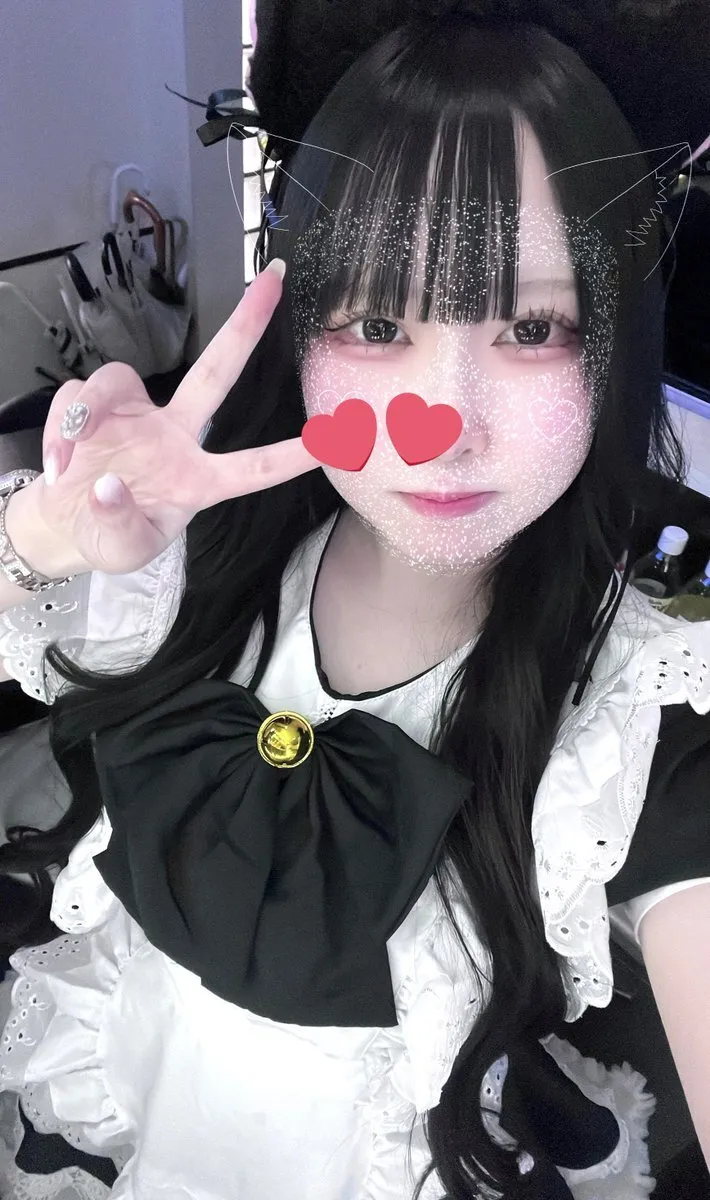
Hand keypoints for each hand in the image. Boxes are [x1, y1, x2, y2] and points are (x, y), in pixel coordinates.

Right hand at [32, 260, 317, 575]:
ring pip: (115, 381)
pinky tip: (59, 460)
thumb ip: (118, 523)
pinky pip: (75, 396)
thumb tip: (108, 485)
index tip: (335, 437)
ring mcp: (138, 416)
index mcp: (198, 480)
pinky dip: (60, 427)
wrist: (64, 524)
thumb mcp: (119, 549)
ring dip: (87, 413)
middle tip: (275, 278)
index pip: (254, 467)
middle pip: (217, 371)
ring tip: (69, 460)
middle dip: (246, 324)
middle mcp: (176, 436)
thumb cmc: (108, 537)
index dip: (292, 454)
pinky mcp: (98, 406)